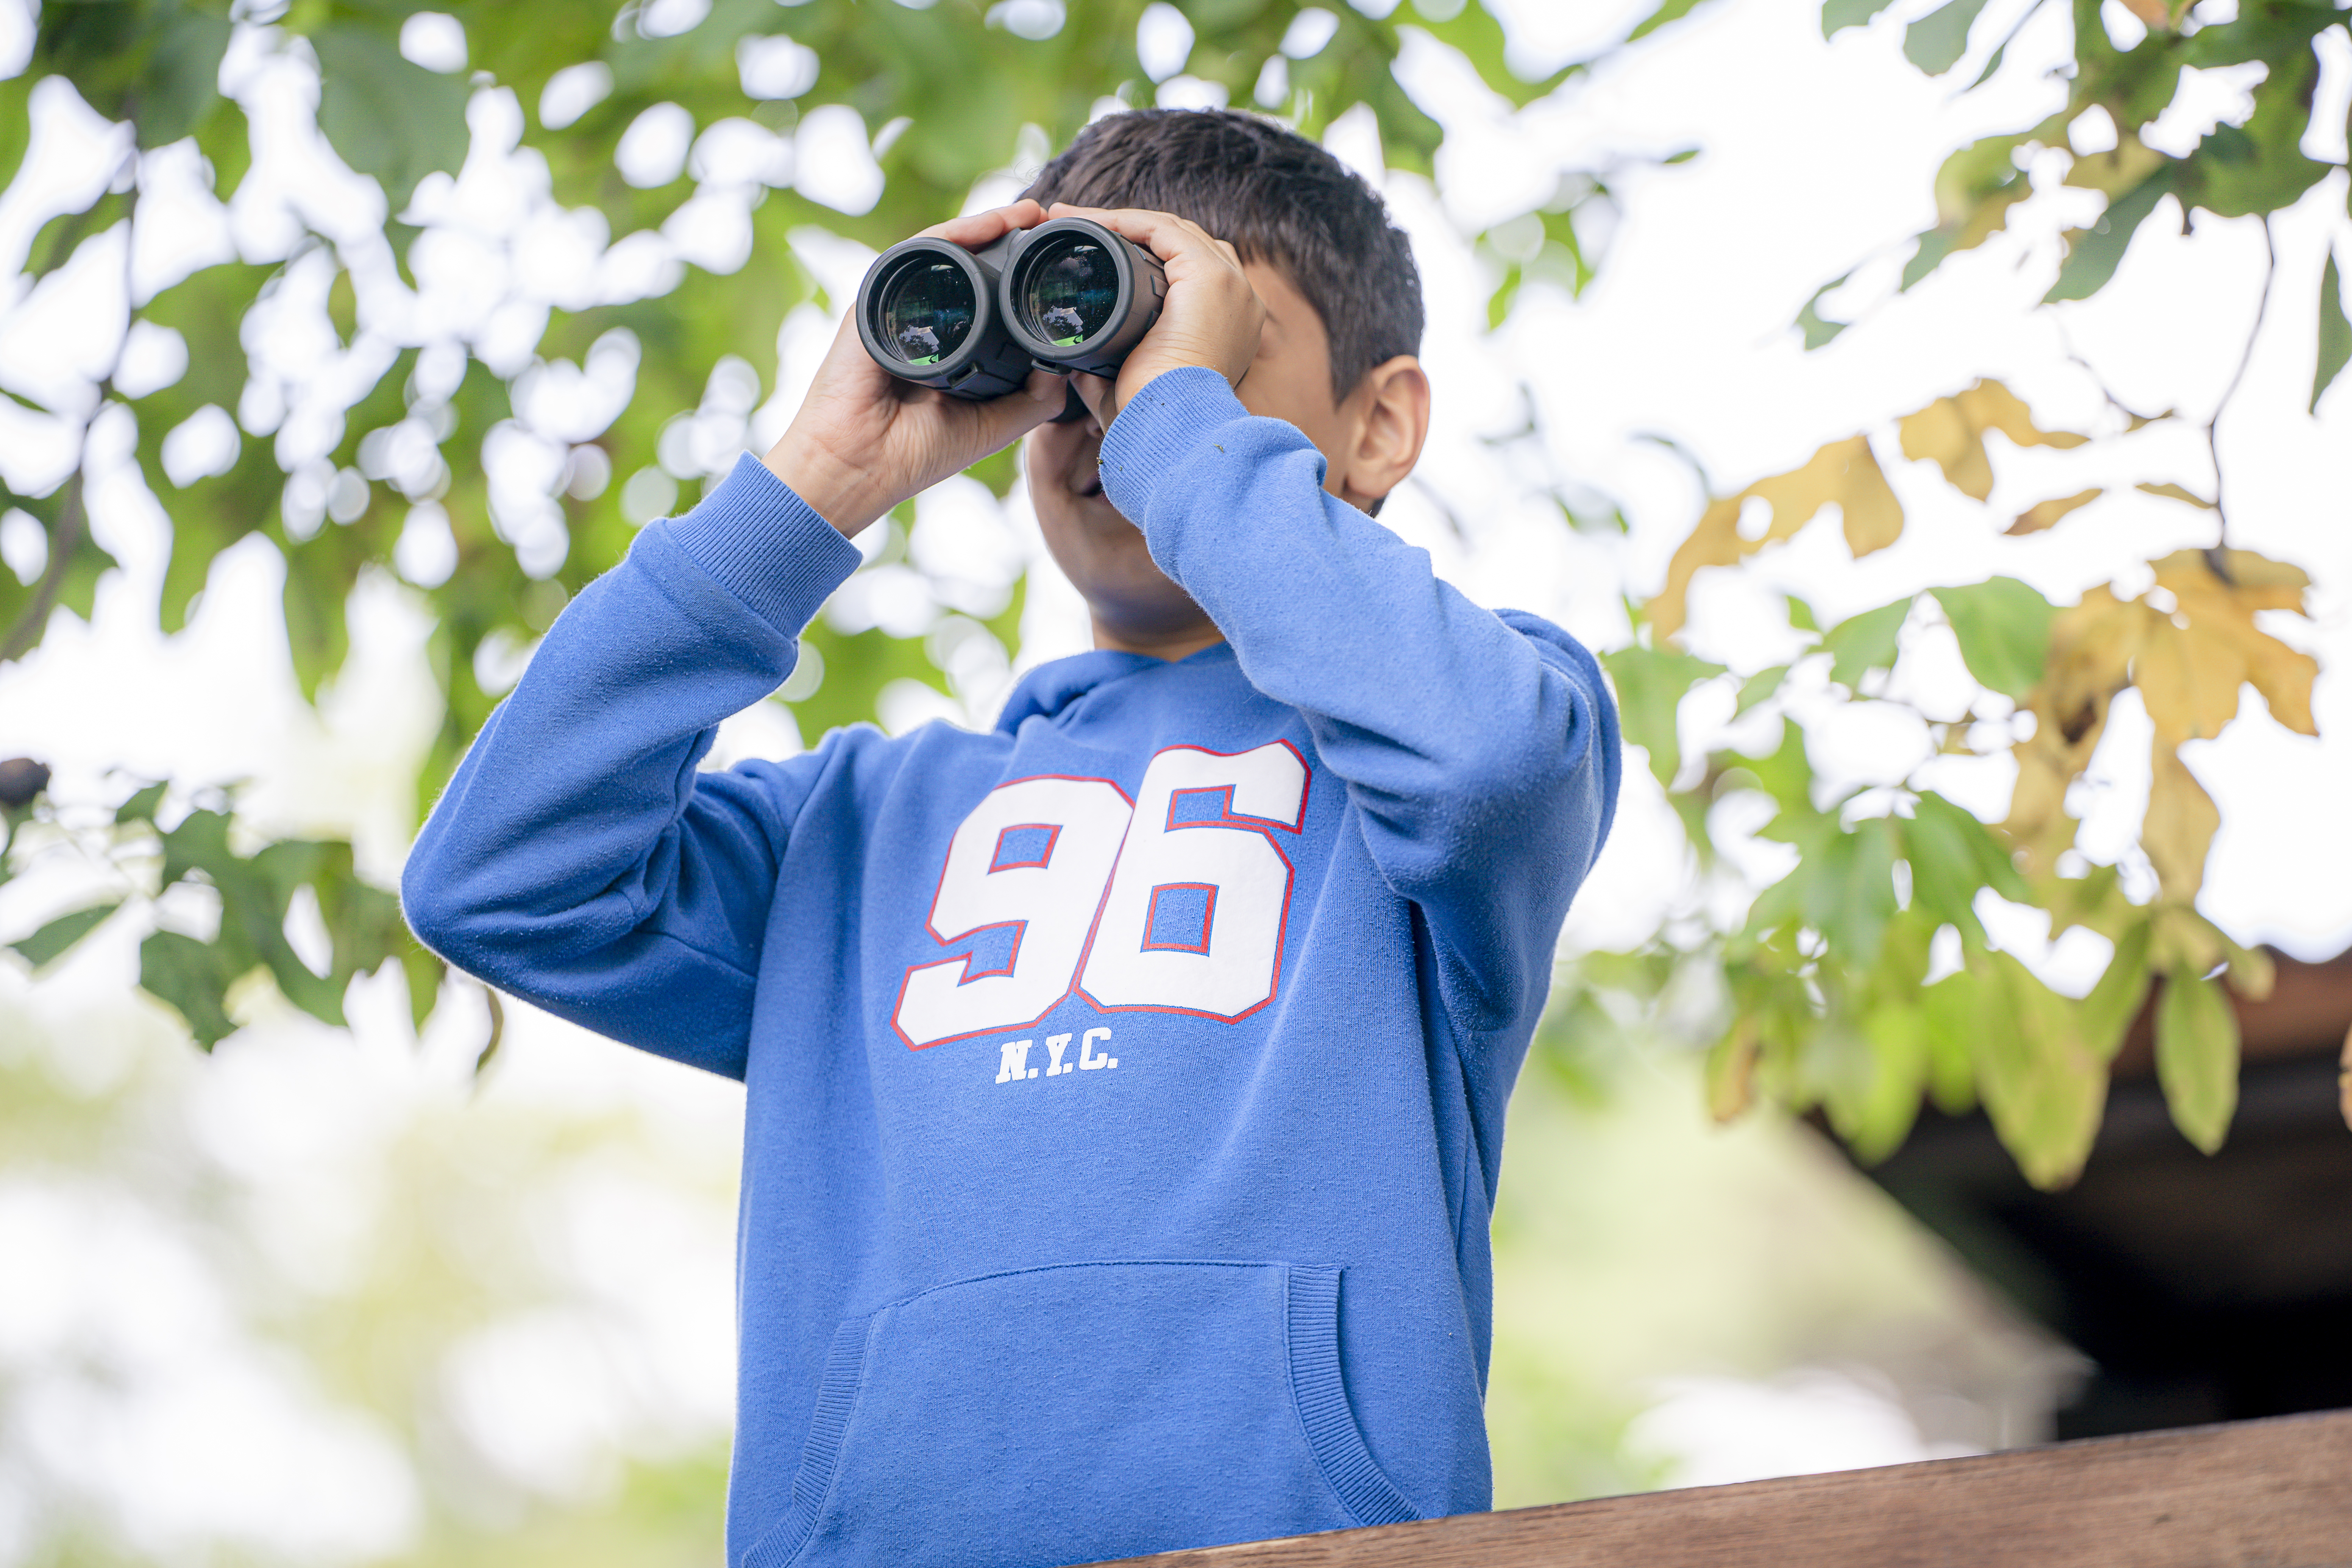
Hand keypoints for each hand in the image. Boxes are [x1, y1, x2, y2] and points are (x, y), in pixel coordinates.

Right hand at [760, 200, 1068, 536]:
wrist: (860, 468)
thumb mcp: (990, 426)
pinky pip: (915, 254)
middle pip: (967, 262)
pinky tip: (985, 225)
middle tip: (1048, 220)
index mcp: (946, 343)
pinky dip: (952, 236)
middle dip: (1008, 235)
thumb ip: (1029, 401)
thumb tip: (1064, 370)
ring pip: (945, 249)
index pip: (985, 294)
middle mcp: (918, 317)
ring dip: (987, 224)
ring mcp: (894, 305)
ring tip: (1028, 214)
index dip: (1018, 273)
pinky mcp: (872, 300)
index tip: (1056, 260)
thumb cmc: (914, 453)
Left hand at [1044, 203, 1263, 427]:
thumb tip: (1077, 370)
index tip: (1096, 253)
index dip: (1144, 255)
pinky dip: (1126, 221)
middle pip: (1183, 244)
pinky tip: (1091, 222)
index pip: (1190, 272)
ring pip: (1172, 231)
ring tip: (1075, 218)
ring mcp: (1230, 285)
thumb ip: (1108, 378)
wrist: (1173, 429)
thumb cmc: (1155, 421)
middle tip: (1078, 226)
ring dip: (1121, 220)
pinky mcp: (1210, 276)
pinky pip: (1163, 230)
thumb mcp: (1132, 394)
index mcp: (1228, 326)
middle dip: (1130, 231)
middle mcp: (1238, 301)